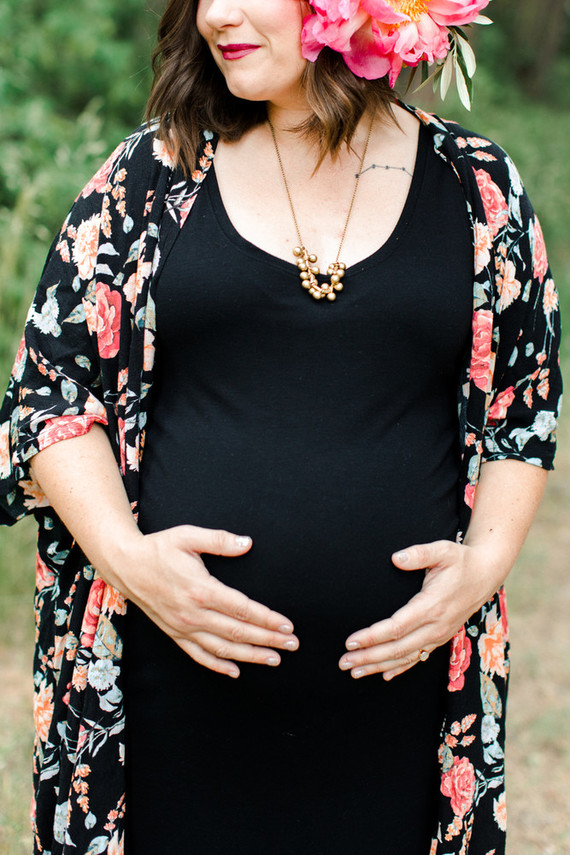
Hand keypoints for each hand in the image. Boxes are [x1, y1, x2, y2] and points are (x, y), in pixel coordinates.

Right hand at [117, 524, 298, 678]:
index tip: (288, 626)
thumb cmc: (158, 548)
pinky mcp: (174, 633)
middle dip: (268, 640)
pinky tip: (236, 670)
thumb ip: (220, 540)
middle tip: (292, 645)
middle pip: (238, 632)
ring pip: (222, 648)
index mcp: (201, 589)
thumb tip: (248, 543)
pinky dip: (218, 665)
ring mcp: (183, 627)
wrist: (125, 565)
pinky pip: (199, 655)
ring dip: (250, 656)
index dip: (268, 619)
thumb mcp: (188, 536)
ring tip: (274, 659)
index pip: (242, 609)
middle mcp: (193, 613)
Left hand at [338, 540, 506, 680]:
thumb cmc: (461, 560)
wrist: (486, 574)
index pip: (396, 628)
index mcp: (432, 606)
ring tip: (354, 671)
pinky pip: (418, 657)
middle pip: (397, 648)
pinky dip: (400, 667)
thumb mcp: (443, 550)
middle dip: (368, 657)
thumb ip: (419, 554)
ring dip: (379, 665)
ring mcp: (439, 634)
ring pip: (406, 656)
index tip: (351, 641)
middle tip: (343, 662)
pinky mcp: (441, 637)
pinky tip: (384, 674)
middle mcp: (436, 626)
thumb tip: (396, 558)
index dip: (372, 636)